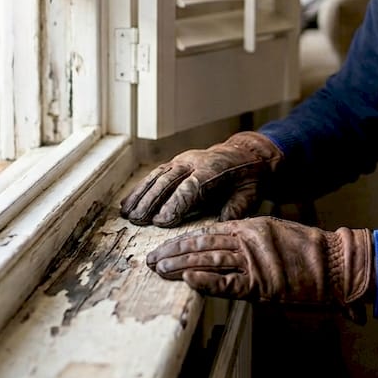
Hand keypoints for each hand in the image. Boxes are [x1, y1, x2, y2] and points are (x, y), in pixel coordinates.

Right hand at [119, 131, 281, 226]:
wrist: (245, 155)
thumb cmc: (248, 179)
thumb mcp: (250, 194)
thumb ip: (238, 207)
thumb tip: (224, 221)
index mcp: (213, 170)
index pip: (191, 188)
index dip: (175, 204)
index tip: (160, 222)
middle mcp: (194, 162)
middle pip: (168, 181)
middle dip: (151, 201)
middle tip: (137, 220)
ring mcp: (182, 160)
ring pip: (157, 176)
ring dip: (140, 195)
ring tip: (127, 213)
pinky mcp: (175, 162)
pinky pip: (155, 174)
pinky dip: (140, 188)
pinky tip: (127, 203)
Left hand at [146, 216, 373, 321]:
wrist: (339, 264)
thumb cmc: (314, 252)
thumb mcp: (279, 235)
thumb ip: (256, 240)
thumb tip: (232, 246)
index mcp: (253, 226)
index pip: (210, 231)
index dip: (185, 239)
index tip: (166, 246)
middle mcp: (249, 239)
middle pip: (202, 244)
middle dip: (174, 251)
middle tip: (152, 258)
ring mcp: (254, 261)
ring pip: (208, 261)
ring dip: (180, 265)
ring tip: (159, 268)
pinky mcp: (262, 284)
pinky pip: (226, 283)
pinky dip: (204, 282)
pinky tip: (185, 280)